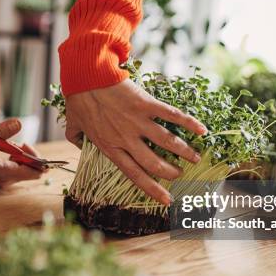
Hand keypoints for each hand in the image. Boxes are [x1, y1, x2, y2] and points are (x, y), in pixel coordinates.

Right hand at [0, 119, 43, 186]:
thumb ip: (2, 132)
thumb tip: (19, 123)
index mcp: (4, 174)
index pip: (34, 173)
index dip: (37, 159)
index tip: (26, 145)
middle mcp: (5, 180)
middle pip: (31, 171)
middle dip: (29, 155)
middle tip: (19, 143)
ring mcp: (1, 180)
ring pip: (22, 169)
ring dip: (21, 156)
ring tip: (10, 144)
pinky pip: (14, 169)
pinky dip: (14, 158)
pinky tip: (5, 149)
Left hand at [65, 79, 206, 204]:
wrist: (86, 75)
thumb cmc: (79, 98)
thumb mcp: (73, 124)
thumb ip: (76, 138)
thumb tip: (77, 144)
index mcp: (110, 147)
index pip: (135, 175)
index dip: (152, 189)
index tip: (167, 200)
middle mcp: (126, 139)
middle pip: (154, 163)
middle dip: (171, 173)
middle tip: (181, 174)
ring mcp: (138, 122)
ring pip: (167, 142)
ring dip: (184, 152)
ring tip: (196, 157)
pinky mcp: (146, 104)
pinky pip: (171, 115)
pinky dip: (189, 122)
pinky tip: (202, 130)